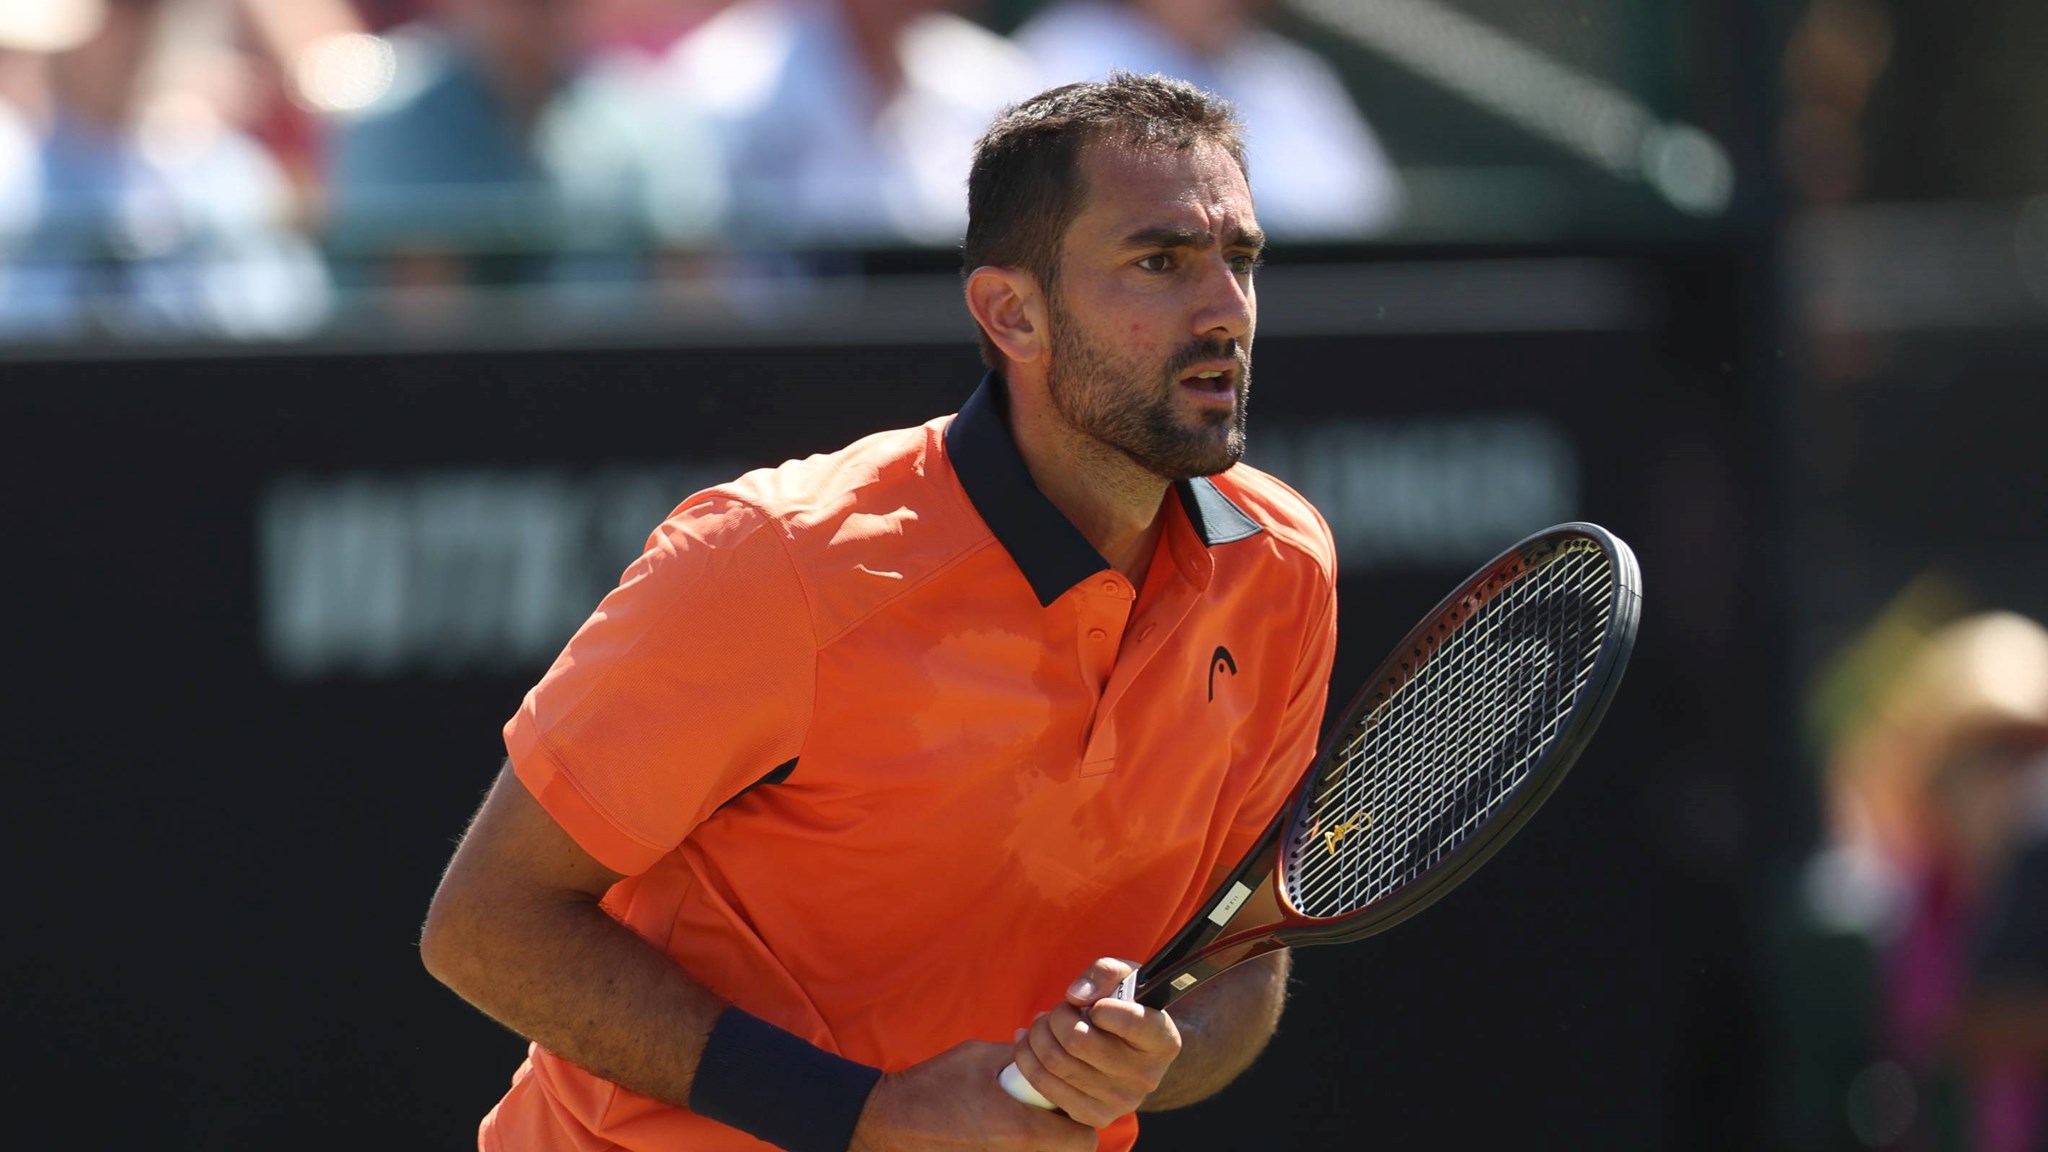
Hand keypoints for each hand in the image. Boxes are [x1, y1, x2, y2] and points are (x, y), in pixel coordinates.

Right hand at [850, 1040, 1096, 1150]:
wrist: (889, 1121)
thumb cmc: (933, 1085)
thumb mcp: (980, 1056)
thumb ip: (1021, 1055)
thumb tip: (1048, 1047)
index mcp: (1020, 1128)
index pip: (1083, 1139)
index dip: (1081, 1118)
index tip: (1067, 1100)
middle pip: (1070, 1151)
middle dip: (1067, 1131)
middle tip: (1050, 1108)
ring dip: (1046, 1137)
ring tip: (1026, 1113)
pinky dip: (1024, 1142)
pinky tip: (1004, 1125)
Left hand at [1008, 957, 1181, 1127]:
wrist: (1133, 1052)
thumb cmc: (1127, 1005)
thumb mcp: (1125, 976)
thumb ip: (1104, 973)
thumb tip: (1076, 996)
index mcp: (1163, 1041)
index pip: (1130, 1021)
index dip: (1103, 1006)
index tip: (1097, 1004)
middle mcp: (1145, 1077)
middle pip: (1077, 1040)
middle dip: (1058, 1016)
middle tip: (1060, 1009)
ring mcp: (1120, 1102)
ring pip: (1056, 1062)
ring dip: (1038, 1034)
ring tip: (1044, 1023)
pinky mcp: (1093, 1116)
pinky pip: (1044, 1085)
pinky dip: (1027, 1059)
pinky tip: (1030, 1043)